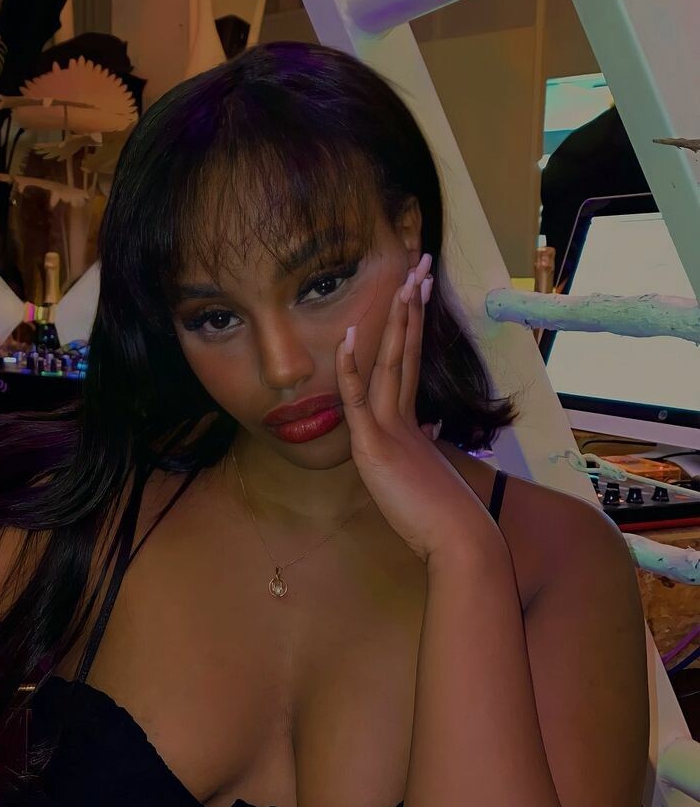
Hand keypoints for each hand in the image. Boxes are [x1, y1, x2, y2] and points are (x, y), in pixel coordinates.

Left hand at [335, 255, 498, 562]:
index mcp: (413, 424)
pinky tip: (345, 339)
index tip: (418, 291)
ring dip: (395, 320)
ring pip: (390, 363)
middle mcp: (405, 418)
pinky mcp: (376, 448)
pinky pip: (359, 402)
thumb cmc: (446, 520)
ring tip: (404, 279)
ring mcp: (392, 429)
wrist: (462, 542)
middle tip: (421, 265)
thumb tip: (427, 434)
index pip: (410, 363)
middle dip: (411, 305)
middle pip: (406, 349)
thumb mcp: (428, 478)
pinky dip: (350, 370)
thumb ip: (422, 452)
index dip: (412, 325)